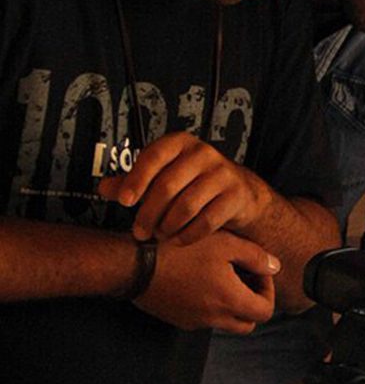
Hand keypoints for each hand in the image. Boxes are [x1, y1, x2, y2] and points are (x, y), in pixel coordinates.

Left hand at [99, 133, 273, 245]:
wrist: (241, 192)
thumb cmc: (196, 182)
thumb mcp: (164, 175)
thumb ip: (134, 181)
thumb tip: (104, 188)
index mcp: (180, 143)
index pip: (153, 157)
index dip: (137, 180)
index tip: (125, 201)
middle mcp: (202, 154)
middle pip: (167, 186)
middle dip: (149, 213)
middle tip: (139, 231)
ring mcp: (222, 174)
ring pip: (186, 206)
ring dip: (168, 227)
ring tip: (160, 235)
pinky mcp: (235, 196)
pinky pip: (207, 221)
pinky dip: (188, 235)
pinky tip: (178, 239)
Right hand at [135, 230, 278, 331]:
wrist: (133, 264)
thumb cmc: (179, 249)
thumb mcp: (224, 243)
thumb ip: (255, 257)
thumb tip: (274, 267)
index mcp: (230, 301)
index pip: (265, 311)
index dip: (268, 291)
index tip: (256, 271)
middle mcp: (214, 319)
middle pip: (247, 322)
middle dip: (251, 302)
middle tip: (243, 276)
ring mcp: (194, 322)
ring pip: (225, 322)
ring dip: (230, 304)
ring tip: (220, 275)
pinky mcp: (177, 320)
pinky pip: (203, 319)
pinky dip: (209, 305)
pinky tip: (198, 279)